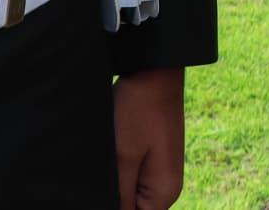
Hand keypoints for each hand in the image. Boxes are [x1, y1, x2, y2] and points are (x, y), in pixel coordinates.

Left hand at [112, 67, 184, 209]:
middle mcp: (167, 188)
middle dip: (114, 197)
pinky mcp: (155, 160)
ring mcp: (162, 173)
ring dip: (115, 185)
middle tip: (106, 167)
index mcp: (163, 194)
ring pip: (131, 195)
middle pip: (133, 209)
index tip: (101, 187)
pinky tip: (112, 156)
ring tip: (109, 159)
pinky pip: (134, 179)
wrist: (155, 71)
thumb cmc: (139, 111)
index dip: (112, 208)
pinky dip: (120, 173)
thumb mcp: (122, 157)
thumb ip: (119, 196)